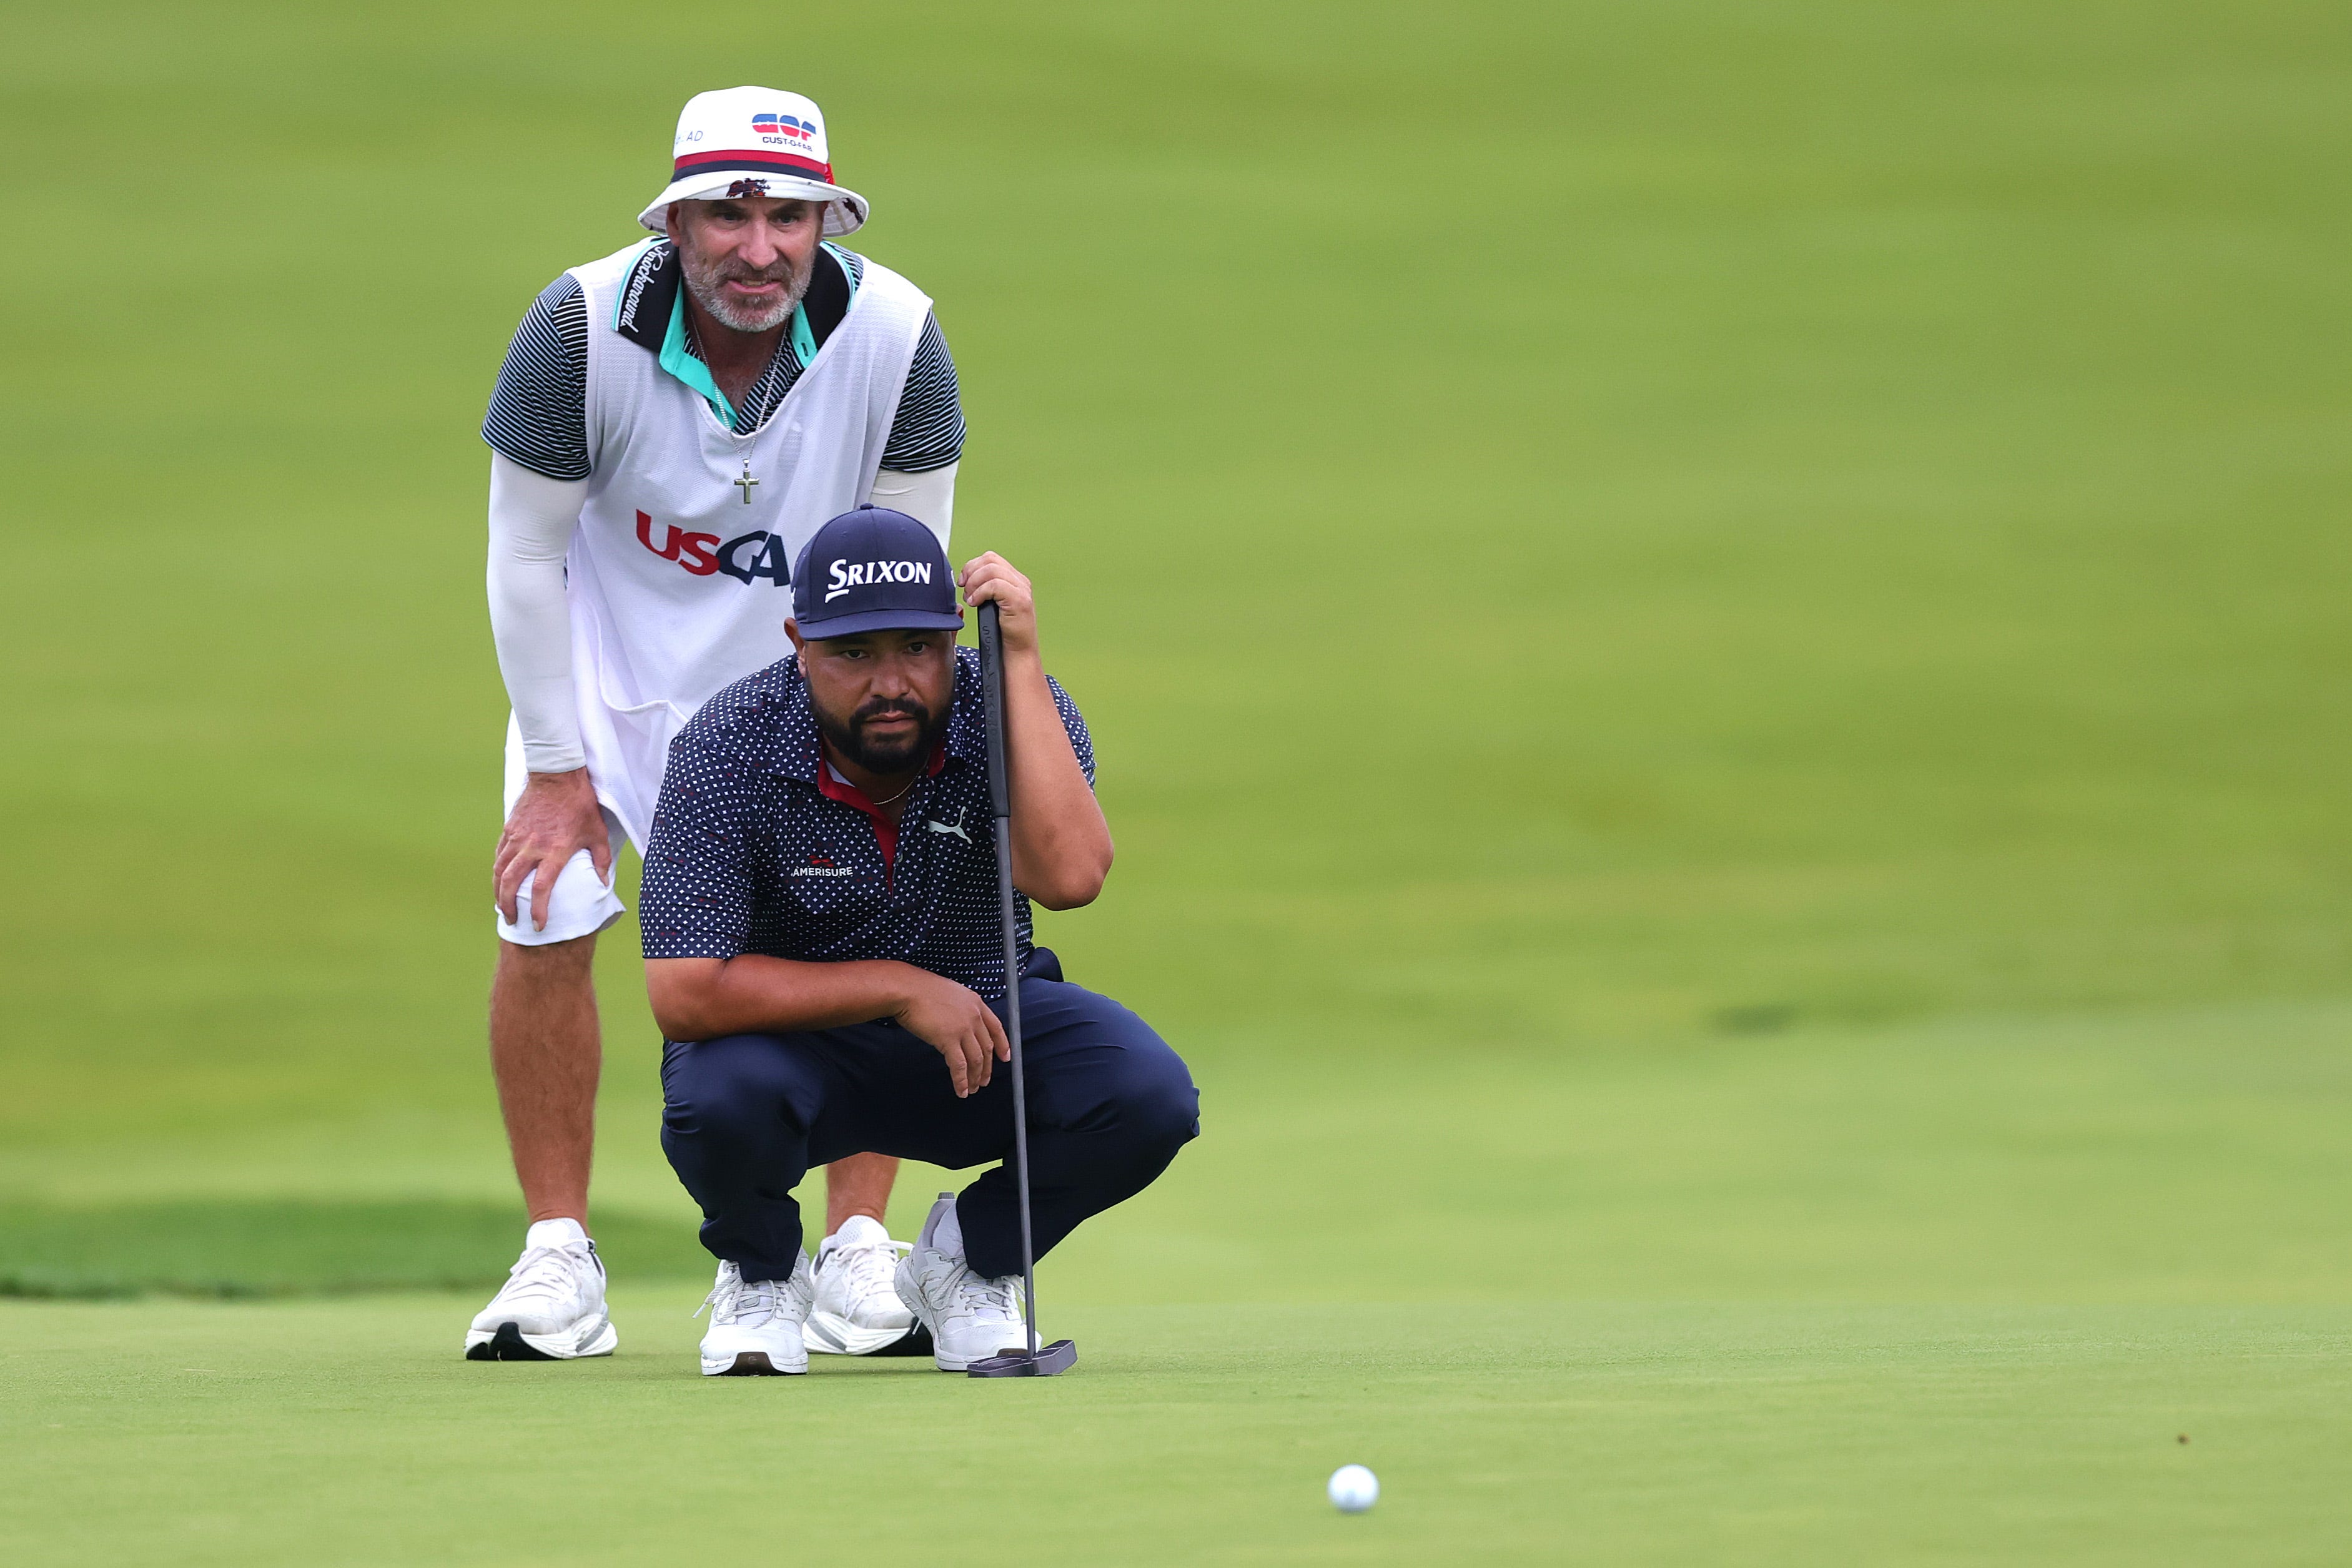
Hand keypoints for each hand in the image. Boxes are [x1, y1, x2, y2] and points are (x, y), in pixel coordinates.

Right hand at [494, 768, 611, 930]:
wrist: (557, 774)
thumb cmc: (581, 804)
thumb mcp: (597, 832)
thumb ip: (601, 860)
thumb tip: (603, 883)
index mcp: (555, 850)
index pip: (542, 888)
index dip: (539, 909)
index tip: (538, 925)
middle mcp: (532, 846)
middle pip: (512, 883)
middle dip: (509, 906)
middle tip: (513, 920)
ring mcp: (518, 837)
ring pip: (500, 870)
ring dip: (498, 891)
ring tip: (502, 905)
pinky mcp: (509, 828)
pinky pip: (499, 854)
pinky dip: (498, 870)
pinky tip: (500, 879)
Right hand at [893, 967, 1011, 1097]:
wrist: (906, 989)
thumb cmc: (921, 989)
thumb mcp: (951, 992)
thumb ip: (960, 1008)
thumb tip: (960, 1024)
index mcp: (976, 1003)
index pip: (996, 1028)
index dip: (1003, 1045)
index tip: (1005, 1057)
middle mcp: (973, 1016)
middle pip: (986, 1047)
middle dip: (987, 1068)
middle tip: (984, 1080)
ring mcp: (962, 1028)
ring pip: (976, 1060)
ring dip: (975, 1077)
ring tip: (973, 1089)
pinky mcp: (948, 1040)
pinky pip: (959, 1066)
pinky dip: (961, 1081)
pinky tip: (961, 1090)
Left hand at [957, 552, 1037, 656]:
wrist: (1018, 652)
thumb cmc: (1003, 632)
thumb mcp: (992, 604)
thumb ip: (985, 588)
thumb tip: (966, 578)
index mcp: (1014, 579)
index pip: (990, 558)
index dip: (972, 566)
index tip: (962, 581)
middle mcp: (1020, 581)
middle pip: (990, 559)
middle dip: (971, 572)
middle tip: (964, 589)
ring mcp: (1021, 590)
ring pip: (991, 570)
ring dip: (974, 583)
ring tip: (971, 598)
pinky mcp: (1019, 601)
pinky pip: (994, 585)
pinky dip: (980, 593)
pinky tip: (975, 604)